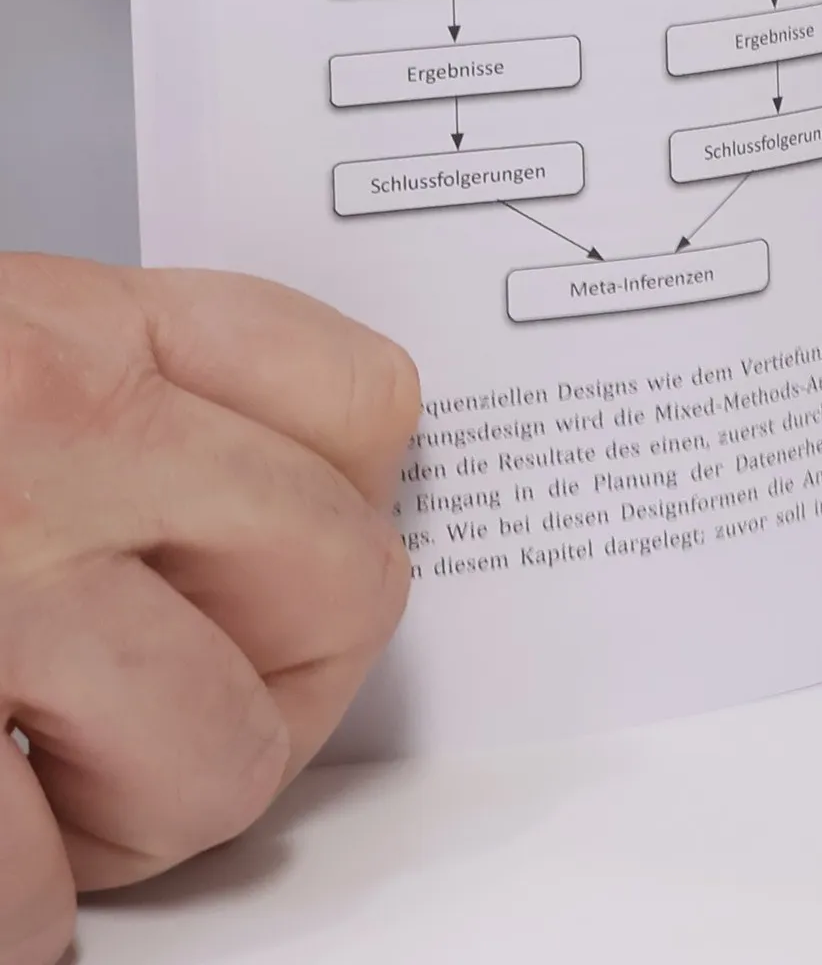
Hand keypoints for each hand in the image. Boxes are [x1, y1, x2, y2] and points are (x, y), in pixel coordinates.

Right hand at [0, 255, 418, 964]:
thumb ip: (126, 408)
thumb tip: (302, 499)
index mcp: (69, 336)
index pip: (363, 404)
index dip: (347, 502)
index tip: (303, 556)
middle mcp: (46, 447)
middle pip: (343, 586)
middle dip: (273, 678)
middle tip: (167, 698)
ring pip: (217, 761)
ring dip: (132, 814)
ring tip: (32, 777)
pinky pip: (31, 902)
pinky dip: (7, 915)